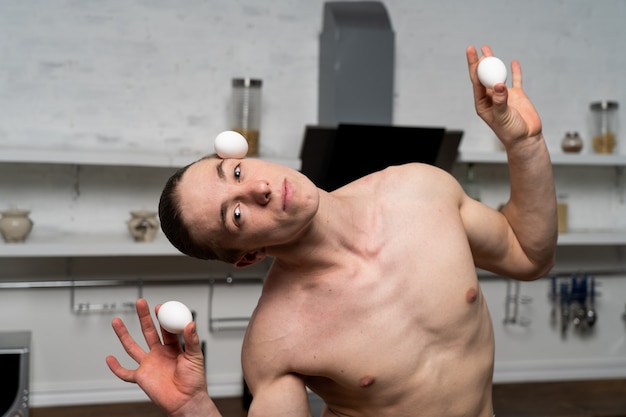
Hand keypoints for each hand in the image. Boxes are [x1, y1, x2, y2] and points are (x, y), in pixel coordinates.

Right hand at [106, 299, 214, 416]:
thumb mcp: (195, 356)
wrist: (186, 401)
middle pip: (148, 332)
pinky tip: (109, 358)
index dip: (162, 317)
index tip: (159, 306)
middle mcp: (160, 354)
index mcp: (173, 348)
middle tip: (140, 303)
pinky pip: (125, 373)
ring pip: (132, 347)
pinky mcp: (141, 377)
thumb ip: (192, 340)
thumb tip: (191, 323)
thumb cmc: (194, 381)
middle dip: (143, 317)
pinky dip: (115, 367)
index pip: (166, 328)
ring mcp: (149, 365)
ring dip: (124, 334)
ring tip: (116, 321)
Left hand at [466, 45, 541, 147]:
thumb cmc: (511, 131)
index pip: (476, 81)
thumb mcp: (503, 117)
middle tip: (474, 48)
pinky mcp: (517, 96)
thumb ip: (500, 101)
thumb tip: (499, 85)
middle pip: (483, 76)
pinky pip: (515, 80)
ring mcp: (504, 95)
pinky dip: (514, 71)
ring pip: (496, 75)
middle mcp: (491, 97)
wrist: (526, 139)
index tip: (472, 52)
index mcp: (483, 103)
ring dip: (492, 63)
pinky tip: (513, 62)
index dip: (474, 66)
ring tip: (487, 50)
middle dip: (479, 62)